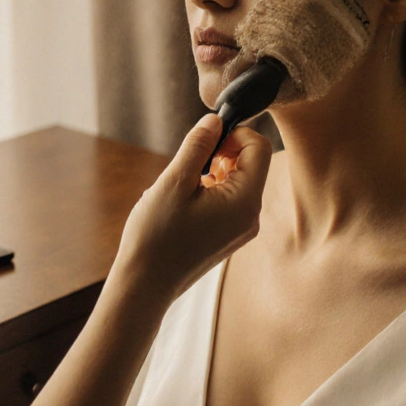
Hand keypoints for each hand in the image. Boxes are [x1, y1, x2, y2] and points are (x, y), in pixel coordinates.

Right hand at [110, 113, 269, 305]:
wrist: (145, 285)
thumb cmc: (156, 235)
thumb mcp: (174, 181)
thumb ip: (198, 145)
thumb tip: (214, 120)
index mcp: (244, 202)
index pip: (260, 148)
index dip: (236, 134)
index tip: (206, 139)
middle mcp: (251, 217)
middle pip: (252, 164)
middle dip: (223, 152)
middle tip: (191, 163)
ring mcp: (241, 230)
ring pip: (238, 181)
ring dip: (213, 171)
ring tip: (183, 186)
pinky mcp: (229, 237)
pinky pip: (229, 200)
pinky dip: (210, 190)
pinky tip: (183, 202)